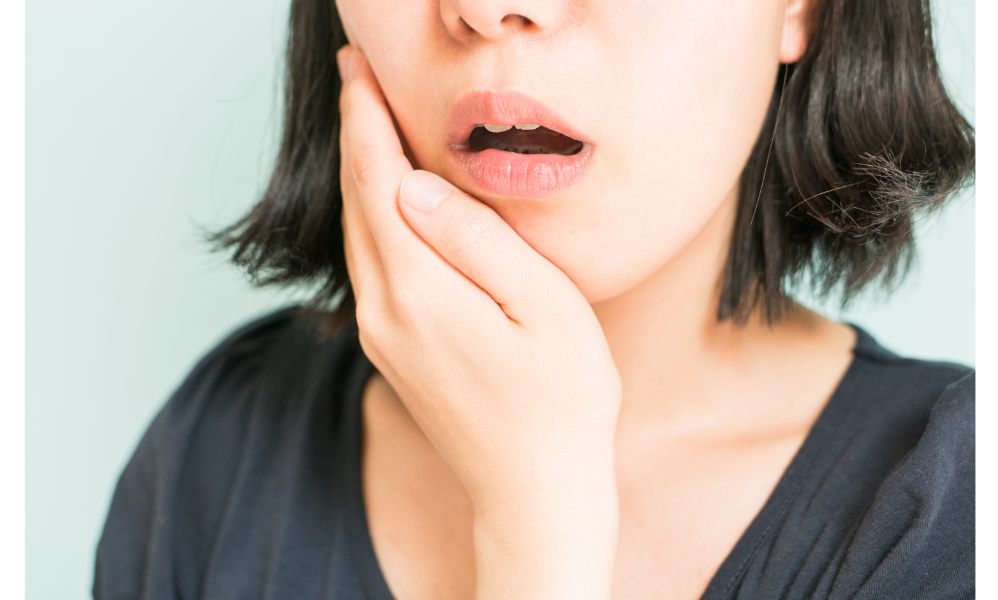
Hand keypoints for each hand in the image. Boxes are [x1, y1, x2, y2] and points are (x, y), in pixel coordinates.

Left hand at [337, 46, 620, 599]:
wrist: (533, 493)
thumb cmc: (559, 402)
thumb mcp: (543, 306)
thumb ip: (477, 239)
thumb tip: (420, 185)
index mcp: (419, 290)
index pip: (378, 180)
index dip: (366, 119)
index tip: (359, 69)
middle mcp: (384, 311)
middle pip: (357, 204)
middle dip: (356, 136)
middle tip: (357, 80)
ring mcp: (383, 336)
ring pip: (357, 236)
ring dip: (360, 177)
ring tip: (368, 128)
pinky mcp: (394, 353)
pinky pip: (369, 268)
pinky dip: (370, 221)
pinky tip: (387, 206)